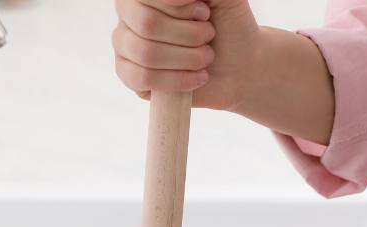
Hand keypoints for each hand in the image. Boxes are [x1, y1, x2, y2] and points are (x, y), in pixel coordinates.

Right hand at [111, 0, 261, 110]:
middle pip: (147, 24)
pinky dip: (177, 80)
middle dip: (189, 34)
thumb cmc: (230, 26)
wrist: (241, 66)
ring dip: (188, 58)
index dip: (179, 6)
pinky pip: (141, 77)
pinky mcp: (130, 75)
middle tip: (208, 36)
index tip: (205, 13)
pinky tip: (197, 77)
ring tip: (206, 57)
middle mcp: (130, 13)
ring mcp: (126, 44)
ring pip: (146, 53)